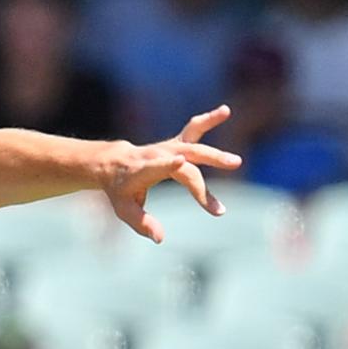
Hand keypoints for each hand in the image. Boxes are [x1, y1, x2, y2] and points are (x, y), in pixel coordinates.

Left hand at [101, 105, 241, 242]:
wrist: (112, 164)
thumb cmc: (119, 189)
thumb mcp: (124, 208)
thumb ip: (141, 223)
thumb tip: (160, 238)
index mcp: (143, 170)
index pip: (157, 167)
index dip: (167, 164)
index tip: (180, 162)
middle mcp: (158, 155)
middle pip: (187, 155)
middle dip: (209, 159)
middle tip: (235, 163)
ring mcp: (168, 147)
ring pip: (191, 137)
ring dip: (211, 128)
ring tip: (227, 115)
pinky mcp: (176, 143)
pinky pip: (193, 129)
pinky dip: (208, 120)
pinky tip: (225, 110)